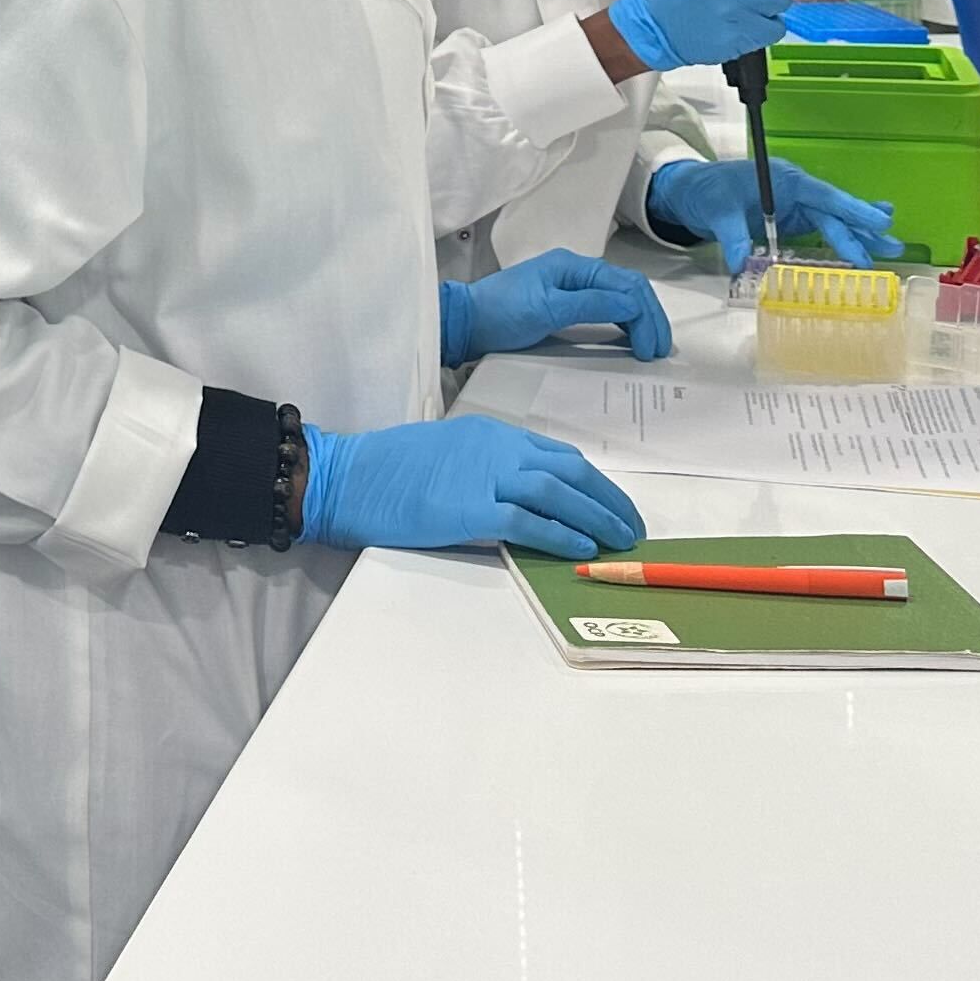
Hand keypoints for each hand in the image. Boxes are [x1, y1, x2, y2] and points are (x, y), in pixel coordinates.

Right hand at [301, 414, 644, 559]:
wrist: (349, 477)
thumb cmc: (389, 469)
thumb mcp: (447, 453)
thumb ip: (486, 468)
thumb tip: (521, 499)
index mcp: (491, 433)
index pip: (557, 454)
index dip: (592, 481)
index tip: (610, 502)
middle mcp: (497, 448)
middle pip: (570, 471)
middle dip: (608, 499)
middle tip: (630, 525)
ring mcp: (485, 476)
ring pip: (559, 493)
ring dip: (596, 518)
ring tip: (619, 539)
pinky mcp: (472, 509)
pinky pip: (530, 522)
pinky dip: (561, 534)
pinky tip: (581, 548)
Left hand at [443, 250, 673, 362]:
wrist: (467, 324)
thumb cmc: (502, 313)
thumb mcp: (547, 309)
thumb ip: (590, 304)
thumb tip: (633, 303)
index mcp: (574, 266)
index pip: (626, 283)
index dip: (646, 314)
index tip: (650, 347)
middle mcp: (577, 272)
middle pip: (628, 289)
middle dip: (649, 317)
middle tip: (658, 351)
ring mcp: (572, 288)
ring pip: (620, 299)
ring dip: (640, 321)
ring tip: (651, 348)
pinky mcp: (566, 305)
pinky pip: (605, 310)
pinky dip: (623, 323)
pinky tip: (631, 340)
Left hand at [644, 155, 901, 271]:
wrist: (686, 193)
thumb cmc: (704, 189)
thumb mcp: (716, 209)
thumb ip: (732, 234)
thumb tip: (743, 261)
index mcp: (784, 180)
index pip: (824, 195)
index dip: (852, 209)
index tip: (879, 220)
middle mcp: (795, 192)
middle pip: (834, 212)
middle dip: (863, 229)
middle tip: (893, 246)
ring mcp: (793, 208)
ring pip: (831, 223)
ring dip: (858, 236)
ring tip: (889, 248)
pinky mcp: (787, 223)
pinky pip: (817, 234)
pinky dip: (839, 241)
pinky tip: (859, 249)